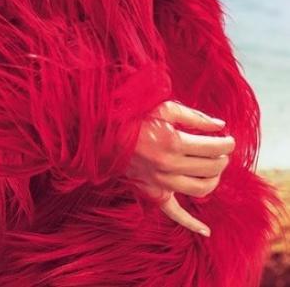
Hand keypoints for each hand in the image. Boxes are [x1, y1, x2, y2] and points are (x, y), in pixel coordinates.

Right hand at [125, 99, 234, 236]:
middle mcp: (169, 165)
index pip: (212, 148)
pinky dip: (190, 223)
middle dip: (222, 159)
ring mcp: (161, 182)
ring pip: (200, 190)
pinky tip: (206, 230)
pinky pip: (173, 213)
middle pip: (209, 168)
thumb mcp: (166, 108)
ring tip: (215, 169)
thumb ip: (195, 117)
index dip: (226, 144)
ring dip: (214, 180)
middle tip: (223, 151)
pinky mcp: (153, 192)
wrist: (108, 132)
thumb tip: (221, 125)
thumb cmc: (137, 116)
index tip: (230, 140)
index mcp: (173, 143)